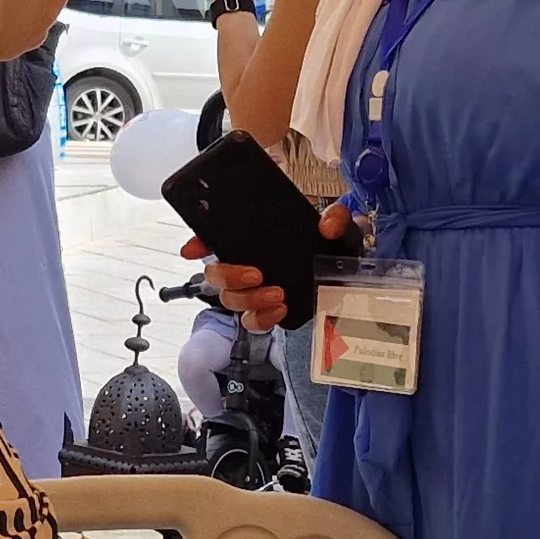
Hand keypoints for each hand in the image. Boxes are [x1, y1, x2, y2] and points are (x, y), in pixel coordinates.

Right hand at [180, 202, 353, 330]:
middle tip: (257, 275)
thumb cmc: (334, 241)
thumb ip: (336, 216)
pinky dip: (261, 320)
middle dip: (229, 276)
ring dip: (249, 299)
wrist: (347, 267)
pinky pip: (251, 321)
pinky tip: (279, 311)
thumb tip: (326, 226)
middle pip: (215, 274)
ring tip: (278, 294)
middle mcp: (246, 262)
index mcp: (254, 237)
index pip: (213, 237)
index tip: (192, 250)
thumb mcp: (338, 222)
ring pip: (230, 299)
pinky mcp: (268, 310)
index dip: (198, 243)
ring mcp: (255, 288)